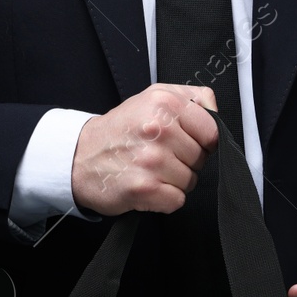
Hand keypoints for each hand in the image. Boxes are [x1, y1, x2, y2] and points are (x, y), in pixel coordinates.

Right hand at [71, 83, 218, 215]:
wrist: (79, 157)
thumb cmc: (120, 130)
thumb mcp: (154, 97)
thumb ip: (192, 98)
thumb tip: (216, 113)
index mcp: (164, 102)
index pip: (212, 131)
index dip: (202, 141)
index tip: (185, 142)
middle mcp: (158, 129)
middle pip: (201, 158)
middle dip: (185, 161)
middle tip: (159, 155)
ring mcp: (151, 160)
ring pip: (190, 181)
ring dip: (174, 181)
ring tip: (150, 169)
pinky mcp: (143, 188)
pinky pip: (177, 200)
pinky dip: (165, 199)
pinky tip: (147, 185)